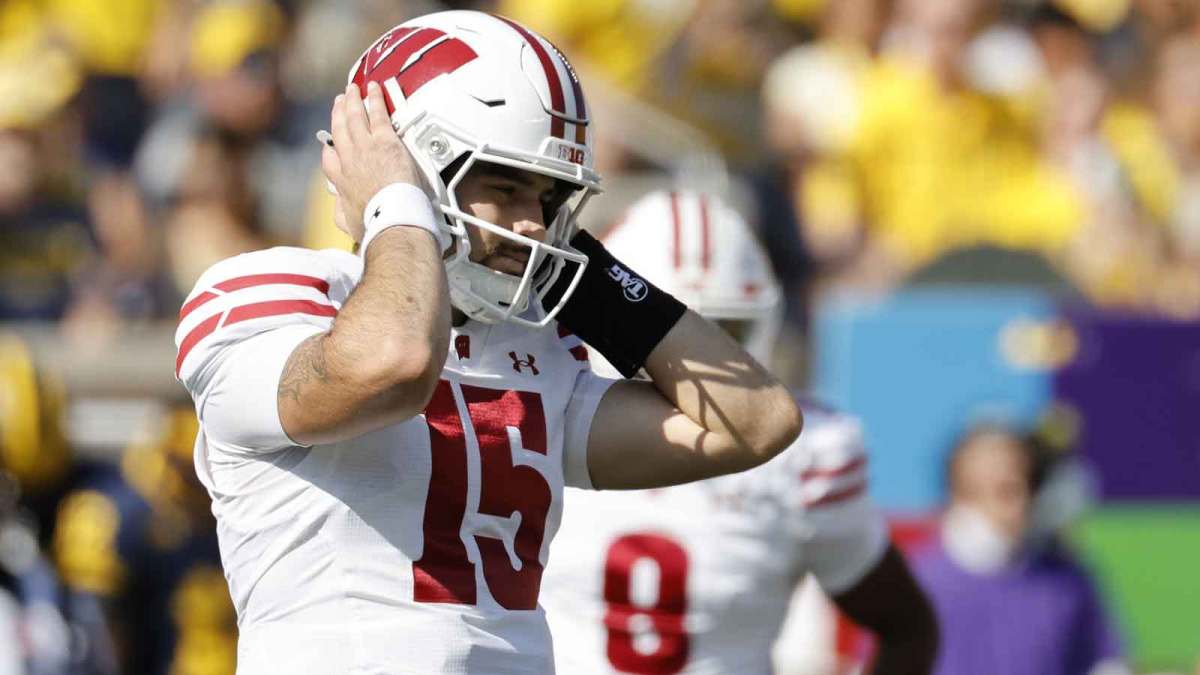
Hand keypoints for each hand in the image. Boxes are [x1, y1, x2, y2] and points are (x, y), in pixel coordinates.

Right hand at [322, 82, 427, 241]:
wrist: (392, 220)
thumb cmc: (376, 227)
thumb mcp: (349, 225)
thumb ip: (341, 214)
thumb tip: (338, 210)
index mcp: (341, 182)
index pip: (330, 160)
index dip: (330, 149)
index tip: (331, 144)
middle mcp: (349, 161)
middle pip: (339, 131)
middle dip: (338, 114)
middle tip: (339, 102)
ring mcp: (365, 149)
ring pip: (355, 118)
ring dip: (352, 101)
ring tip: (351, 89)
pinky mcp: (384, 142)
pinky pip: (378, 114)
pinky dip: (374, 99)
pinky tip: (372, 88)